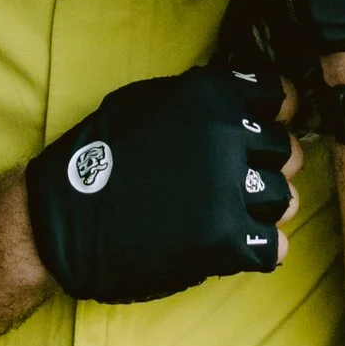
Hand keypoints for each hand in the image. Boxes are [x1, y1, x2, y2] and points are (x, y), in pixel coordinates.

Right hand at [25, 67, 302, 302]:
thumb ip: (203, 99)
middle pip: (285, 151)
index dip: (273, 117)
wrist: (59, 219)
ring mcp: (228, 188)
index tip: (258, 133)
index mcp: (211, 94)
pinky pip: (273, 247)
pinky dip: (257, 251)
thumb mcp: (149, 101)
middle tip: (233, 183)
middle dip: (265, 167)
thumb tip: (251, 101)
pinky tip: (229, 247)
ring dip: (261, 211)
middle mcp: (227, 133)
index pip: (280, 96)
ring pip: (283, 199)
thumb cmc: (100, 156)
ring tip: (226, 216)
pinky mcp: (225, 240)